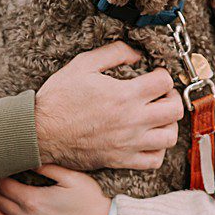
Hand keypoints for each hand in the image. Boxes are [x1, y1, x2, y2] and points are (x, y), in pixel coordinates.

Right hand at [35, 41, 181, 170]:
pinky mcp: (121, 160)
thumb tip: (136, 54)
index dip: (162, 75)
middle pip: (174, 110)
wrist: (40, 132)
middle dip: (172, 98)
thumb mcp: (82, 65)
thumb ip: (113, 53)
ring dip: (168, 124)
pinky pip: (153, 160)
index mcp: (124, 95)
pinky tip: (148, 140)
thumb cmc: (57, 99)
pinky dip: (157, 150)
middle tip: (161, 95)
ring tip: (157, 118)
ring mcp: (128, 143)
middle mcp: (132, 121)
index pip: (164, 82)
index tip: (155, 76)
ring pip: (169, 137)